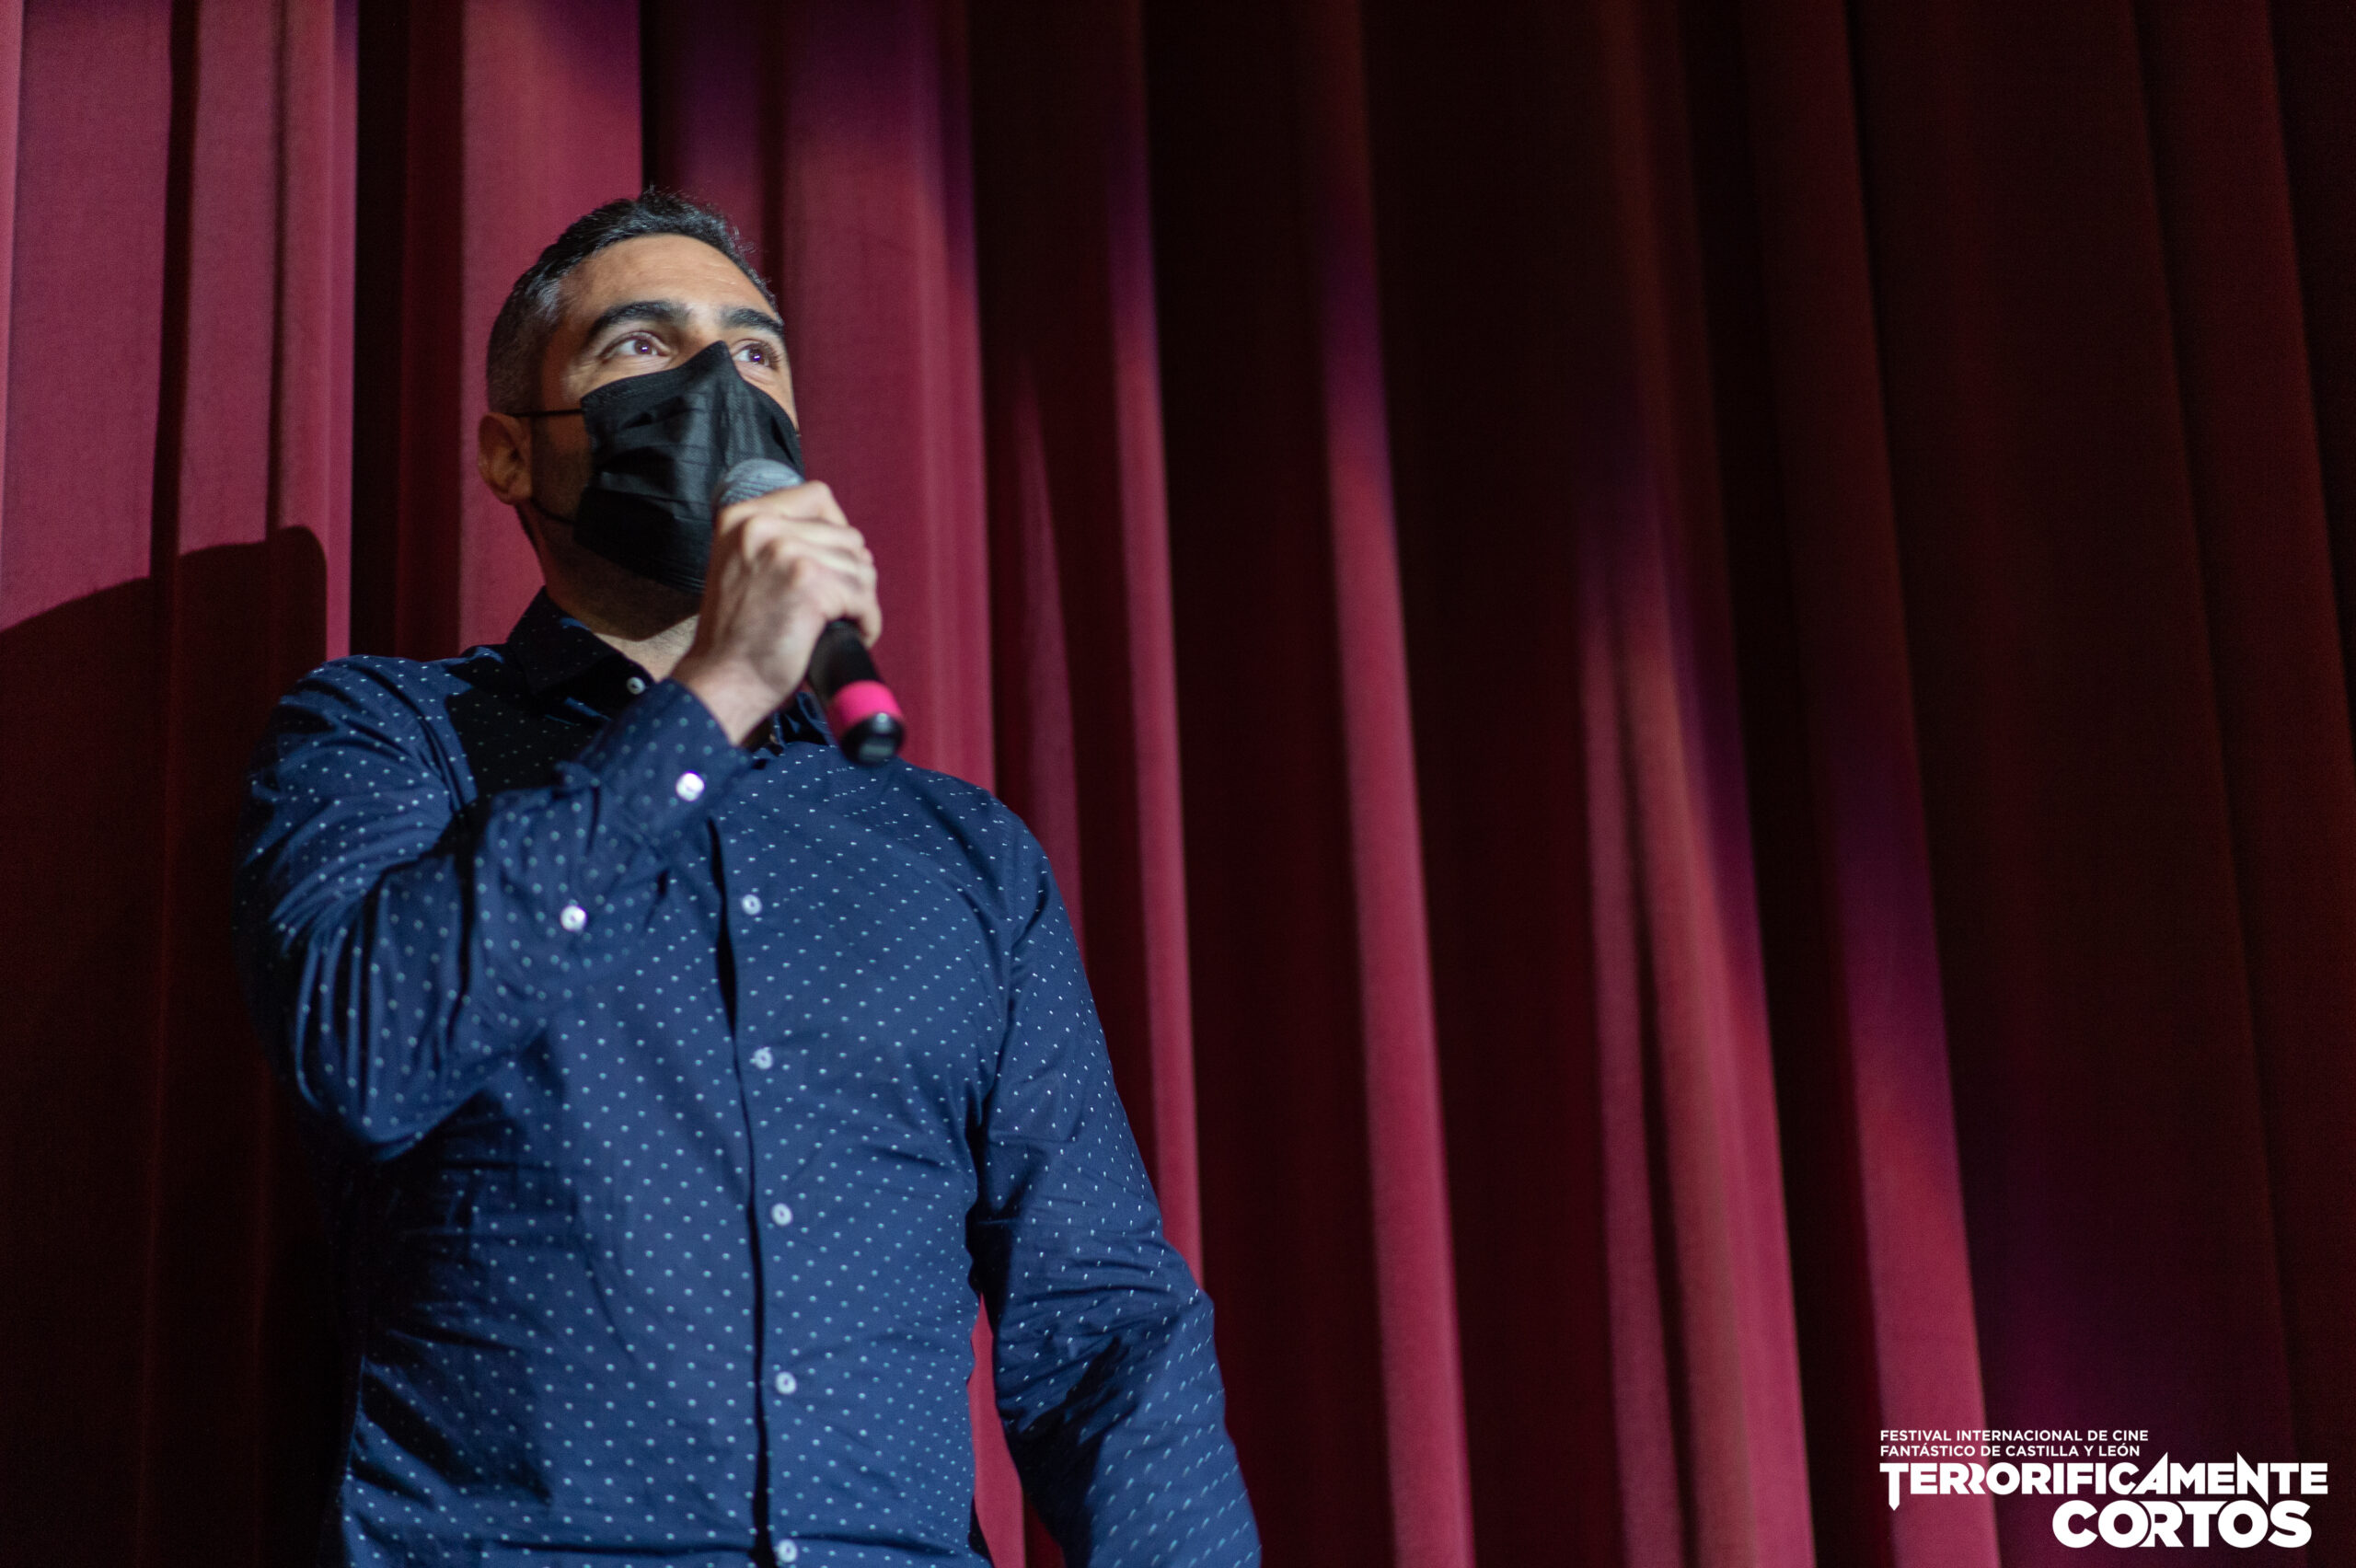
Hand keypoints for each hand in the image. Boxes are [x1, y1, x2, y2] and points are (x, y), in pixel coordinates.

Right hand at [672, 480, 880, 743]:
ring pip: (861, 566)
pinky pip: (864, 597)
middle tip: (837, 607)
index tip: (833, 564)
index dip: (837, 530)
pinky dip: (867, 622)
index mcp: (741, 516)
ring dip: (861, 601)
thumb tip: (845, 542)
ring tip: (841, 624)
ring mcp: (786, 552)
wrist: (721, 681)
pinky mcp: (809, 584)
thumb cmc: (737, 637)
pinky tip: (851, 636)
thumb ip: (776, 542)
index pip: (817, 496)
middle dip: (851, 573)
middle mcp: (761, 526)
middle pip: (847, 535)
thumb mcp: (742, 567)